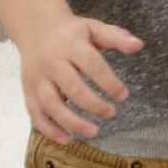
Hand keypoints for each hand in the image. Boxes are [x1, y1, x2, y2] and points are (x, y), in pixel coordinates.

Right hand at [19, 12, 142, 141]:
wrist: (34, 27)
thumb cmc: (70, 32)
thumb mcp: (94, 28)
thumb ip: (116, 37)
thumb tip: (139, 45)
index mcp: (70, 45)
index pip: (91, 64)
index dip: (108, 82)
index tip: (123, 95)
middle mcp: (52, 62)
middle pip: (71, 87)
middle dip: (93, 104)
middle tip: (111, 113)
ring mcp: (37, 78)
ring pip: (51, 103)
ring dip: (71, 121)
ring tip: (93, 132)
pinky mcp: (28, 90)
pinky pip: (35, 113)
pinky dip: (48, 129)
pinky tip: (66, 139)